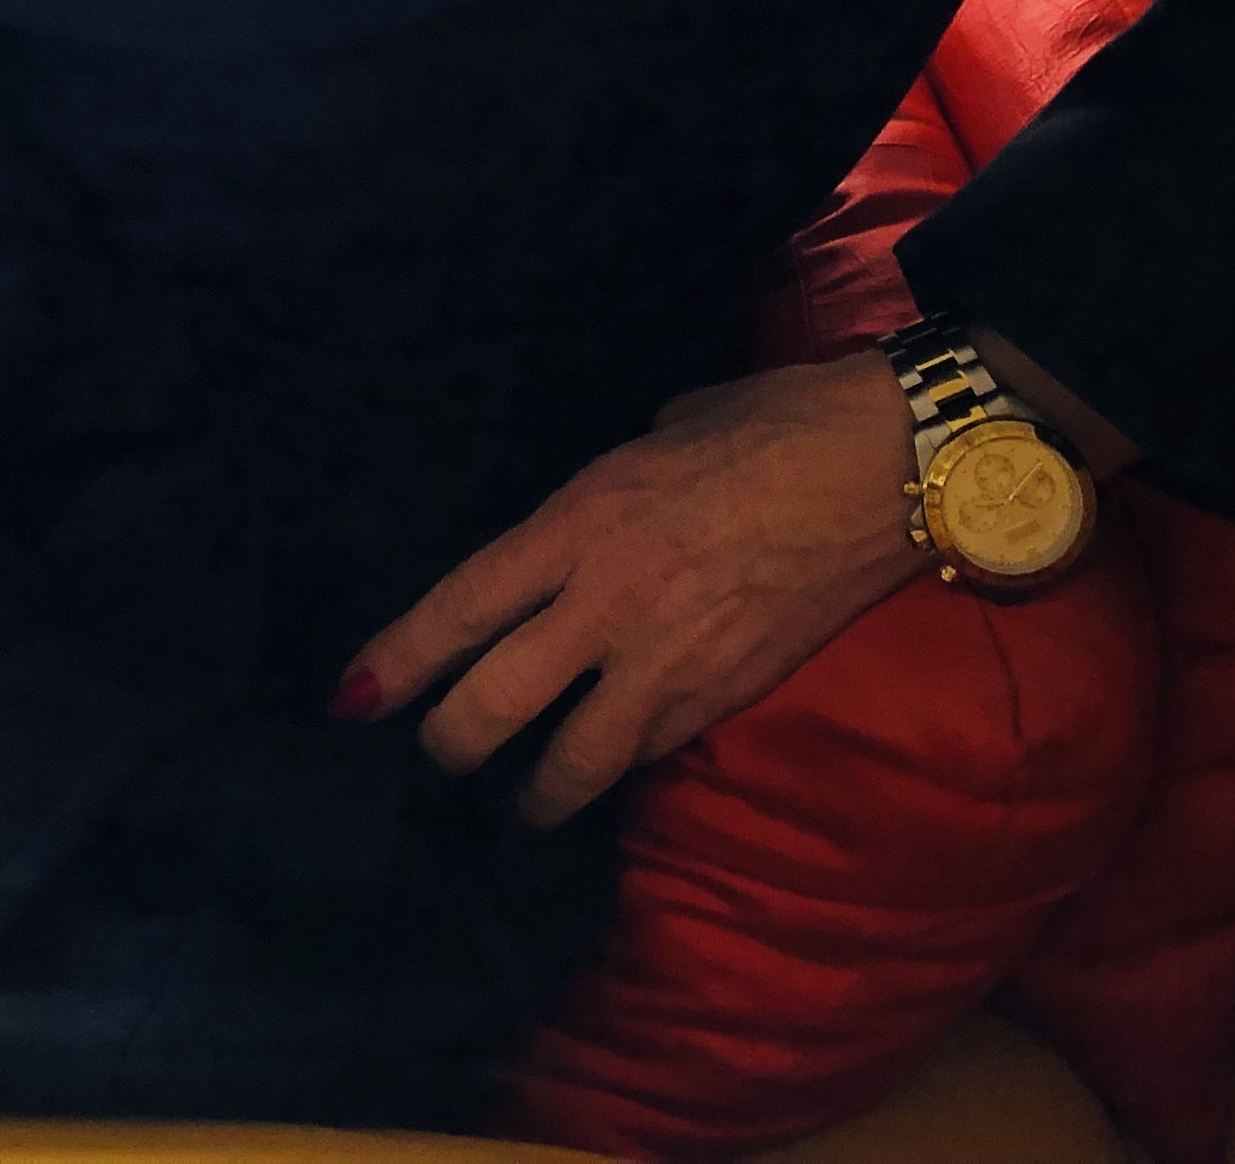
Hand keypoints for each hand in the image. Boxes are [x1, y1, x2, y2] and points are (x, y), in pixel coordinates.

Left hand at [338, 354, 920, 828]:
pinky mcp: (726, 697)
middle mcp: (606, 604)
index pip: (459, 609)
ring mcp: (668, 663)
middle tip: (435, 756)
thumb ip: (608, 492)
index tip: (353, 699)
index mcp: (576, 524)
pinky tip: (609, 773)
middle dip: (448, 746)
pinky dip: (621, 770)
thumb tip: (602, 514)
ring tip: (517, 813)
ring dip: (534, 797)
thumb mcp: (656, 436)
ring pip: (572, 762)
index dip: (397, 662)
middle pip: (492, 706)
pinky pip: (649, 753)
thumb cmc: (766, 423)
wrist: (881, 466)